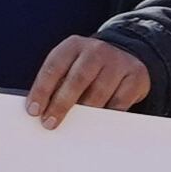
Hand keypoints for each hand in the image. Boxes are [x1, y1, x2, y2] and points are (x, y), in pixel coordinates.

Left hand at [26, 35, 156, 126]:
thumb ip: (56, 84)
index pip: (53, 67)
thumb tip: (41, 112)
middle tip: (50, 123)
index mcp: (73, 45)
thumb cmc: (86, 68)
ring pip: (99, 92)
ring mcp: (118, 61)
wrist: (122, 56)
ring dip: (85, 113)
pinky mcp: (136, 75)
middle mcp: (96, 50)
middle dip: (61, 104)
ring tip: (75, 126)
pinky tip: (98, 123)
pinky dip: (107, 114)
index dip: (42, 90)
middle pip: (77, 79)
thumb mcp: (69, 67)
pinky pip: (120, 101)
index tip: (34, 111)